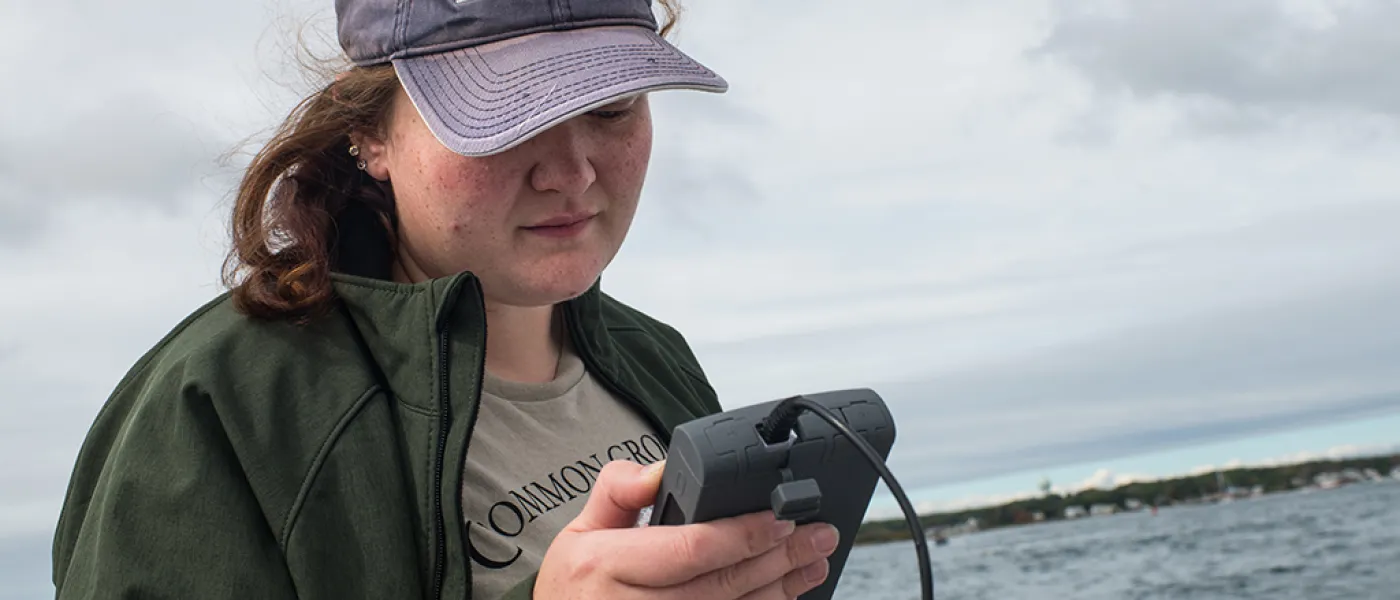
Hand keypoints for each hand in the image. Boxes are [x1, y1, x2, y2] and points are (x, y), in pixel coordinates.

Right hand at [535, 460, 837, 598]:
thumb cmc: (573, 589)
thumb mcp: (579, 531)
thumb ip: (619, 491)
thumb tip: (663, 469)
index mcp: (606, 566)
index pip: (689, 550)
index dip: (743, 535)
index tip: (780, 519)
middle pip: (722, 584)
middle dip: (778, 559)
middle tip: (818, 536)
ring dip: (780, 590)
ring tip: (813, 564)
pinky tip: (784, 596)